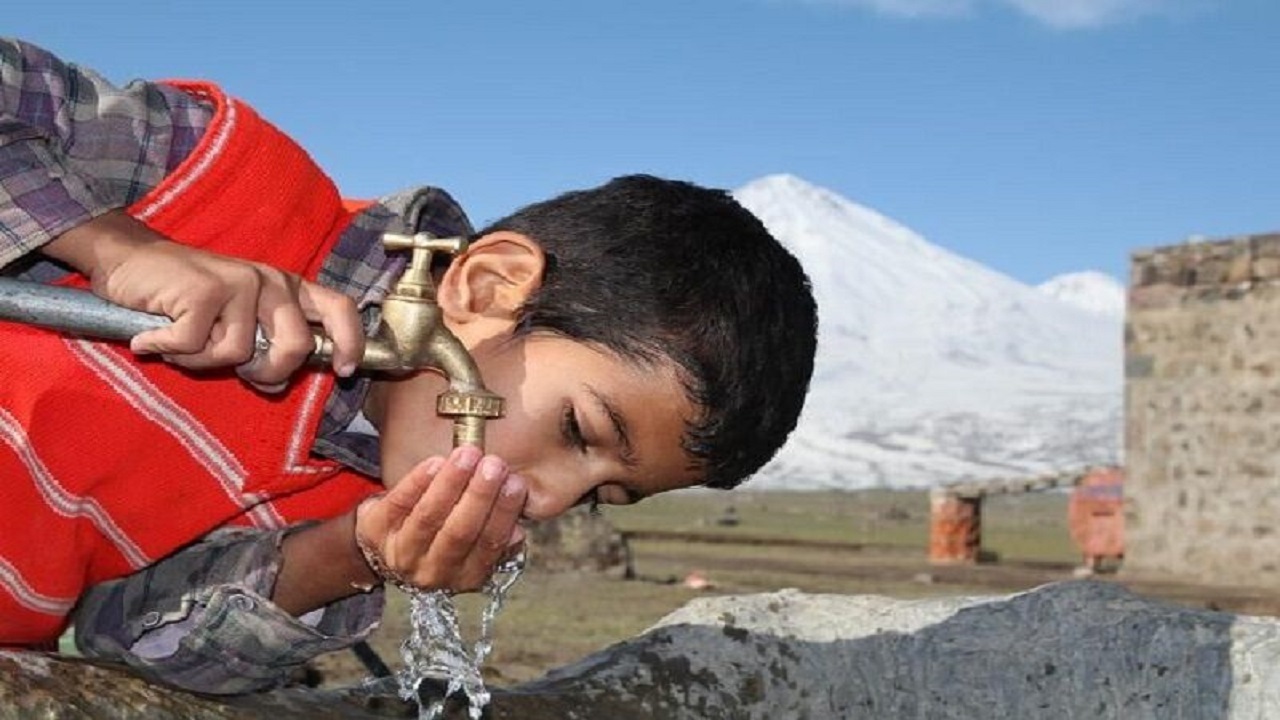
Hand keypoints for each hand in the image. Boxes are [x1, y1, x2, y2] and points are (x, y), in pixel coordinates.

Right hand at [42, 210, 364, 387]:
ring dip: (202, 359)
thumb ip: (266, 343)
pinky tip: (156, 333)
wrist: (129, 261)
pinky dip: (169, 348)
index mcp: (288, 287)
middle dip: (267, 373)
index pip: (340, 308)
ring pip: (239, 354)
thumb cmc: (186, 299)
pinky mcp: (206, 290)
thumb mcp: (238, 319)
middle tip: (238, 371)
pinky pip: (197, 347)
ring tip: (182, 338)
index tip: (345, 371)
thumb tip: (281, 383)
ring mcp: (240, 282)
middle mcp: (272, 281)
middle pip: (295, 347)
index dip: (351, 343)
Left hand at [355, 447, 527, 592]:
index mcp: (465, 576)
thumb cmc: (441, 534)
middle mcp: (432, 573)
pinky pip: (399, 503)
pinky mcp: (376, 531)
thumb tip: (517, 532)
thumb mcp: (473, 543)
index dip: (503, 514)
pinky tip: (435, 462)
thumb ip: (497, 535)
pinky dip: (418, 481)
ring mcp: (401, 555)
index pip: (488, 546)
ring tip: (468, 454)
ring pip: (429, 517)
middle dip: (479, 496)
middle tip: (495, 465)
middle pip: (459, 533)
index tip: (516, 483)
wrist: (386, 542)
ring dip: (451, 483)